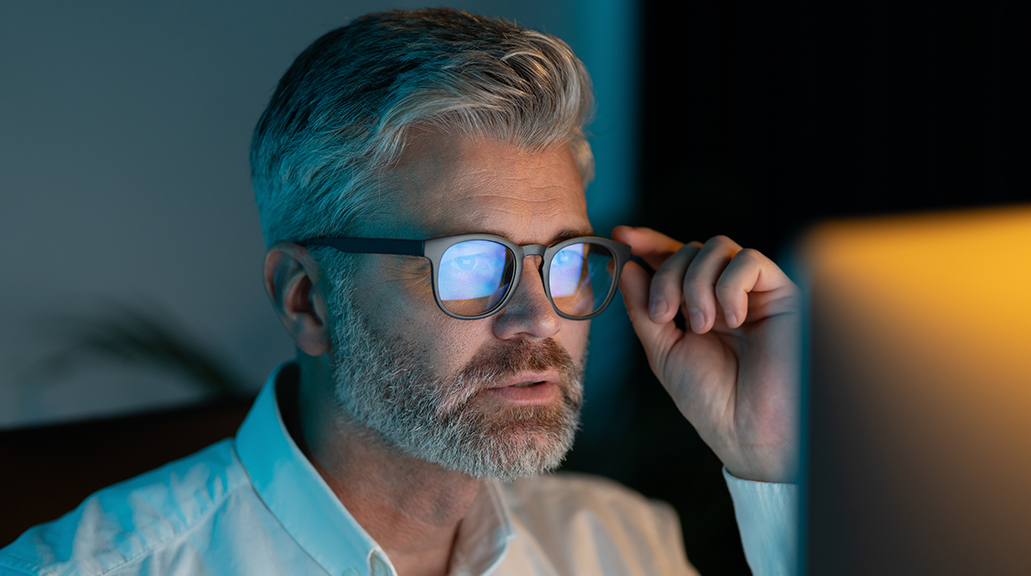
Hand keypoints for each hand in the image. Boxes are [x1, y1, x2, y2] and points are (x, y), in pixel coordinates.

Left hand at [612, 226, 800, 482]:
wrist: (749, 432)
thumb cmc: (712, 400)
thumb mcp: (664, 351)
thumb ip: (644, 309)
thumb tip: (627, 267)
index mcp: (699, 305)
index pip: (674, 259)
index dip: (648, 243)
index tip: (621, 238)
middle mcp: (727, 294)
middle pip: (690, 249)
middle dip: (668, 276)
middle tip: (664, 315)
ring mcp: (755, 292)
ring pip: (717, 248)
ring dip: (696, 283)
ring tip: (701, 326)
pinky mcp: (783, 294)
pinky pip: (750, 260)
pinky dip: (730, 285)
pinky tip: (732, 320)